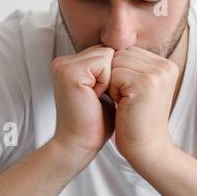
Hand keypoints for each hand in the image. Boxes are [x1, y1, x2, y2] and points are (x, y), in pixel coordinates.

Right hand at [49, 45, 115, 167]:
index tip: (104, 96)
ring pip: (107, 54)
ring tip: (97, 97)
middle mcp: (64, 62)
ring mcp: (64, 65)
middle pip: (107, 51)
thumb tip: (132, 57)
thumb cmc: (95, 124)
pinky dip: (107, 80)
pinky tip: (96, 96)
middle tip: (99, 98)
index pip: (106, 53)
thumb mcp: (106, 92)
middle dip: (113, 75)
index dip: (114, 74)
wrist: (80, 144)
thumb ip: (111, 72)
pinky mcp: (69, 71)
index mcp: (71, 65)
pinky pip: (103, 62)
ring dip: (111, 78)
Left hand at [110, 47, 178, 167]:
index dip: (119, 74)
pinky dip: (112, 91)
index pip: (128, 52)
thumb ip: (133, 66)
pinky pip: (114, 74)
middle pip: (121, 54)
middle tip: (127, 101)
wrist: (147, 149)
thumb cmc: (137, 121)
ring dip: (113, 84)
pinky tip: (123, 106)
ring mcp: (158, 73)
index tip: (130, 96)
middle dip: (115, 77)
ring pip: (116, 63)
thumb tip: (110, 45)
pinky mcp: (146, 82)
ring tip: (126, 103)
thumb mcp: (140, 88)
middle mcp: (165, 66)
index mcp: (166, 65)